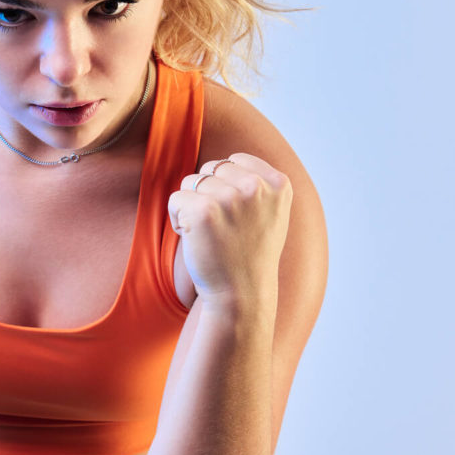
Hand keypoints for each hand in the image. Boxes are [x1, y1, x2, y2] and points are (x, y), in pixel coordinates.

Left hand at [168, 153, 292, 310]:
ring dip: (192, 206)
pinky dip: (178, 219)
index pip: (235, 160)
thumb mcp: (271, 213)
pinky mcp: (203, 210)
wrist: (241, 294)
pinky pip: (175, 199)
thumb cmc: (250, 254)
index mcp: (278, 183)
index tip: (236, 215)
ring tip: (210, 233)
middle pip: (211, 168)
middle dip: (208, 194)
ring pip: (191, 182)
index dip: (226, 186)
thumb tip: (228, 160)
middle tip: (222, 227)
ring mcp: (229, 197)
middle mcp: (256, 186)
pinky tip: (197, 239)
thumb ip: (258, 183)